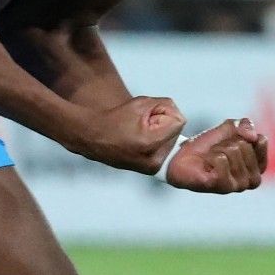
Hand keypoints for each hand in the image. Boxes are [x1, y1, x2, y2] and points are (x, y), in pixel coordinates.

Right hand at [70, 96, 185, 172]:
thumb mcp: (142, 103)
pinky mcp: (151, 171)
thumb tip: (180, 118)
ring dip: (162, 135)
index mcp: (151, 143)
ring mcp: (152, 168)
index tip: (147, 116)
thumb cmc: (115, 119)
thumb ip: (167, 106)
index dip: (165, 113)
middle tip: (141, 126)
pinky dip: (159, 144)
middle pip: (177, 132)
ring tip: (140, 135)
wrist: (94, 137)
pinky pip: (166, 151)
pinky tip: (143, 143)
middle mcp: (153, 160)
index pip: (178, 121)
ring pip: (172, 142)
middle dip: (164, 125)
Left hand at [165, 118, 267, 193]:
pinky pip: (221, 159)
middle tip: (216, 151)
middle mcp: (252, 180)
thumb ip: (245, 125)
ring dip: (217, 149)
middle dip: (226, 143)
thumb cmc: (208, 146)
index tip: (230, 142)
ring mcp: (238, 186)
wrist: (182, 157)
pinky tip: (206, 165)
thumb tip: (253, 136)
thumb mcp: (229, 128)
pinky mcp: (222, 187)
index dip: (241, 135)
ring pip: (233, 151)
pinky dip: (210, 156)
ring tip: (210, 158)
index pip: (260, 141)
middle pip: (244, 145)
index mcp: (259, 166)